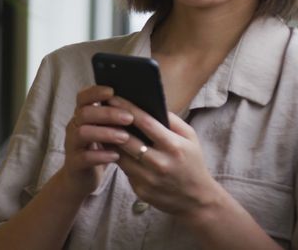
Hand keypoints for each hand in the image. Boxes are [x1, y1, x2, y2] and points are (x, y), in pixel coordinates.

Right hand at [59, 85, 134, 197]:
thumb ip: (114, 118)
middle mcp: (74, 127)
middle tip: (128, 118)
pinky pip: (84, 157)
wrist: (80, 179)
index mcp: (82, 116)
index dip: (95, 92)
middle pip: (84, 113)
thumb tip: (140, 105)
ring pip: (83, 133)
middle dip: (107, 113)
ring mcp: (72, 145)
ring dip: (105, 133)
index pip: (83, 97)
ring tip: (124, 137)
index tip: (112, 91)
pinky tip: (116, 156)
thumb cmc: (99, 150)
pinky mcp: (74, 164)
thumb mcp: (104, 131)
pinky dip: (101, 155)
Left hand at [109, 96, 224, 219]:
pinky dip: (118, 158)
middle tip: (101, 111)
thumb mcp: (191, 138)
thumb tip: (152, 105)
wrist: (196, 199)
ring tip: (102, 128)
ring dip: (109, 142)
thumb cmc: (193, 163)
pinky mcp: (141, 191)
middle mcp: (160, 163)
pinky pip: (124, 170)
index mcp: (173, 146)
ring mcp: (149, 179)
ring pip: (120, 156)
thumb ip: (173, 120)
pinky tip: (112, 148)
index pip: (145, 123)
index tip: (113, 98)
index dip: (127, 109)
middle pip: (127, 140)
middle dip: (112, 124)